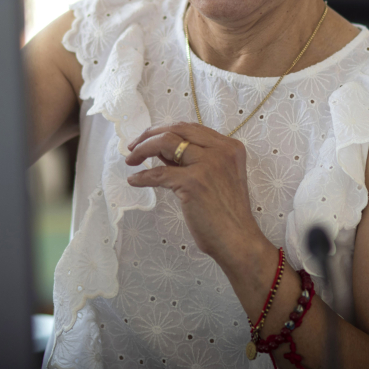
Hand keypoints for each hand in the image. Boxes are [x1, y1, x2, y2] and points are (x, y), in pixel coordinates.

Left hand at [125, 122, 266, 267]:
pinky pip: (159, 174)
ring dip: (143, 148)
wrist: (238, 240)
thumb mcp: (216, 177)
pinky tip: (134, 181)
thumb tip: (161, 150)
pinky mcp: (193, 182)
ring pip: (166, 142)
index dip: (166, 130)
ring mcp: (207, 164)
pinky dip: (142, 177)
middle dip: (150, 134)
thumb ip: (193, 160)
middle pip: (177, 129)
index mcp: (229, 147)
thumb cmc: (226, 213)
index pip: (191, 128)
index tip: (149, 138)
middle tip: (133, 146)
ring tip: (131, 159)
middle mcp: (220, 150)